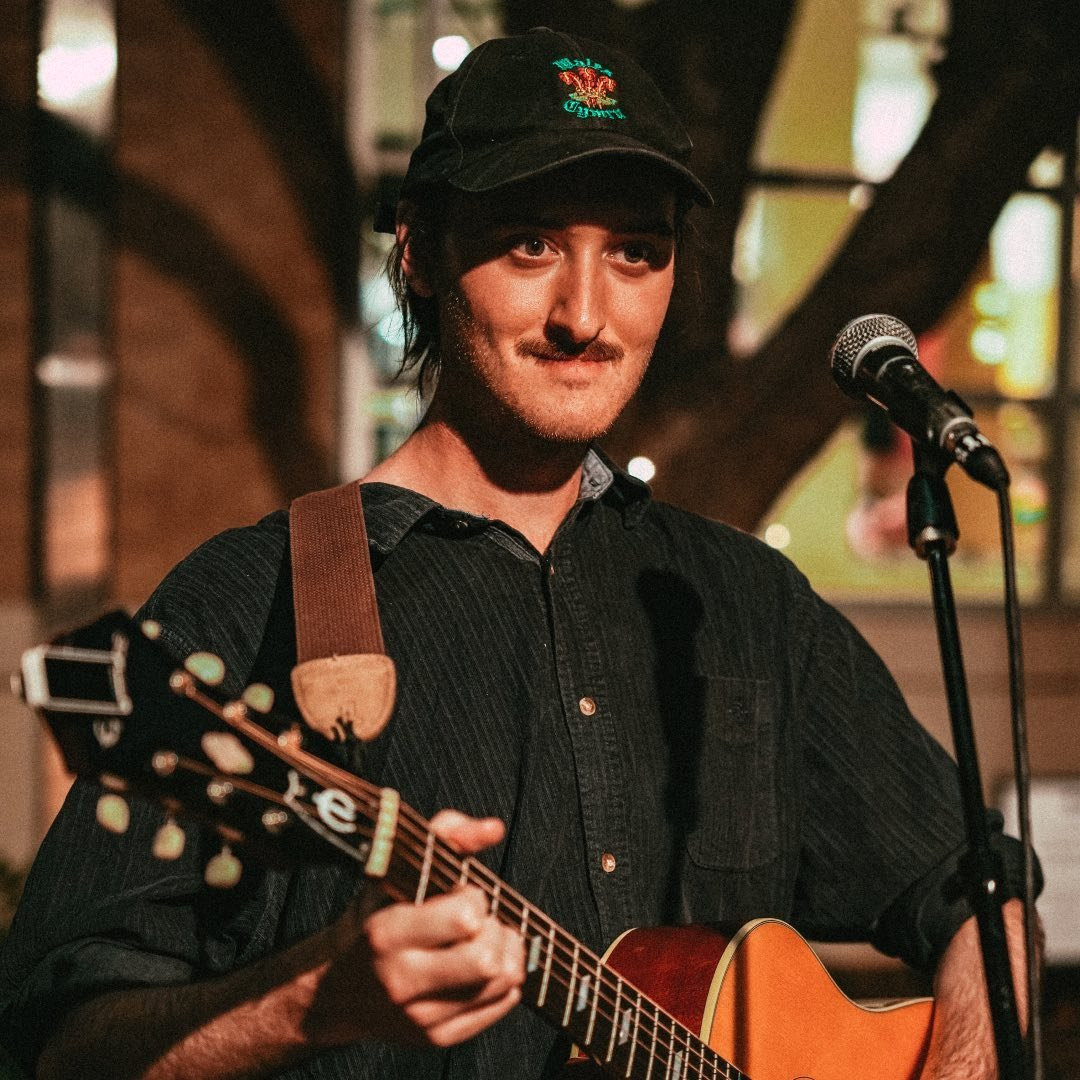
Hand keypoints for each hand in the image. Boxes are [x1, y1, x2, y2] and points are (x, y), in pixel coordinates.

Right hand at [304, 810, 524, 1048]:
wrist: (338, 990)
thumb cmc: (374, 919)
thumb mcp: (397, 869)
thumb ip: (447, 835)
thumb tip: (493, 828)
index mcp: (386, 933)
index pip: (464, 917)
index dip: (475, 897)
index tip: (461, 894)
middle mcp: (400, 980)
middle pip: (487, 959)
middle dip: (495, 929)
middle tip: (481, 921)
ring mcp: (419, 1016)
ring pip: (501, 982)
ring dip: (507, 952)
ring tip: (487, 939)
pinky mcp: (436, 1038)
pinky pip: (501, 1005)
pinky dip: (506, 979)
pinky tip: (485, 966)